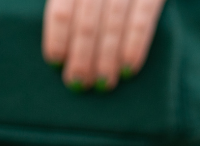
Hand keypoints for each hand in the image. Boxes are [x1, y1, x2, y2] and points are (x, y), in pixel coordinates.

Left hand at [42, 0, 166, 91]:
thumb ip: (69, 7)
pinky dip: (135, 45)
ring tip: (103, 84)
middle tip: (78, 83)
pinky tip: (129, 68)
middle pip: (87, 22)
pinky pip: (143, 19)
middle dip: (82, 57)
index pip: (62, 8)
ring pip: (113, 23)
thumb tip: (59, 49)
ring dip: (107, 58)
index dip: (58, 37)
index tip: (55, 62)